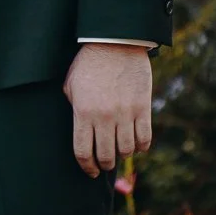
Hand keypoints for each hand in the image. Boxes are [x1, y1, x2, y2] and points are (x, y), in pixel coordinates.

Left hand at [62, 43, 151, 178]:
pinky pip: (145, 138)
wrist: (115, 42)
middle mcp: (105, 117)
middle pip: (106, 155)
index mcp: (83, 113)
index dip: (87, 167)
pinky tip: (136, 145)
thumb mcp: (71, 86)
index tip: (90, 172)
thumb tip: (81, 132)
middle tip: (104, 164)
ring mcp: (125, 113)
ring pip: (127, 150)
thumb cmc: (88, 63)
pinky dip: (141, 146)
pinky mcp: (143, 107)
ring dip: (123, 155)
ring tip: (119, 152)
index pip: (83, 152)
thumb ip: (74, 110)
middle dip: (104, 165)